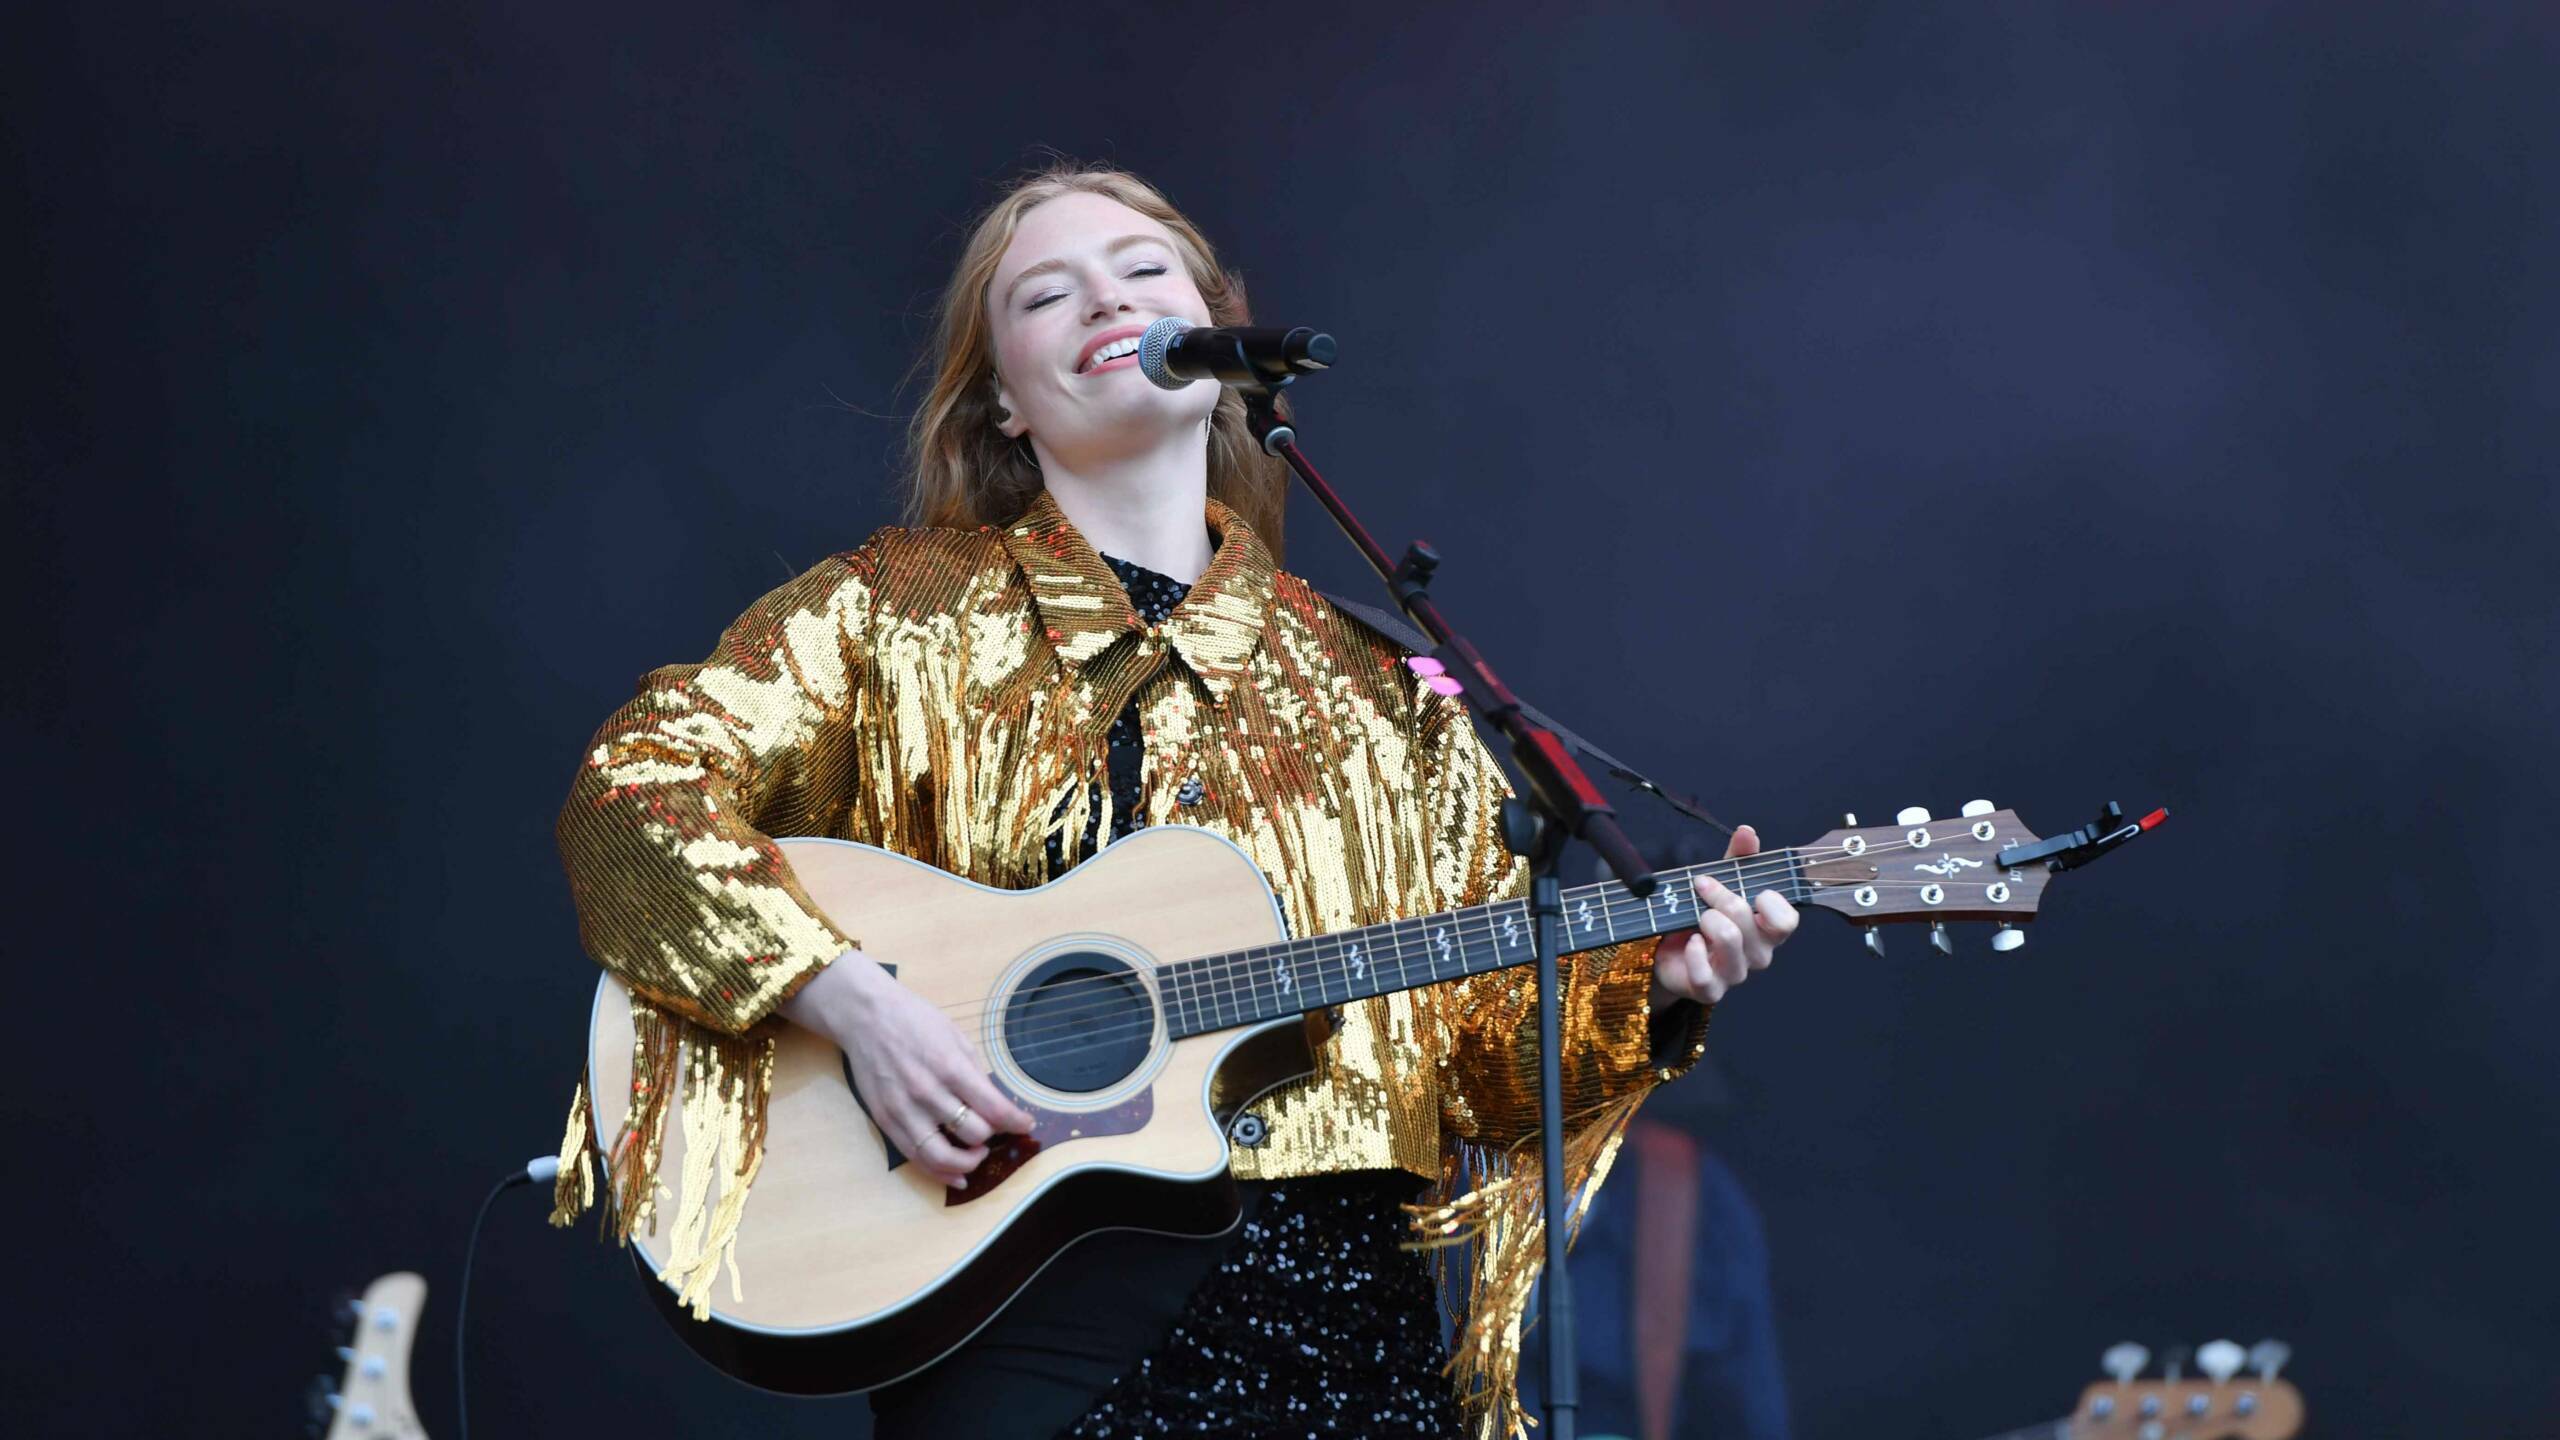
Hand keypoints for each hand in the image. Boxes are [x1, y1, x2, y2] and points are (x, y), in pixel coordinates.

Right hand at [780, 954, 1036, 1188]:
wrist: (865, 1017)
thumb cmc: (914, 1021)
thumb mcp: (954, 1036)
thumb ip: (974, 1072)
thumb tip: (994, 1103)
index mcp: (950, 1067)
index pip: (993, 1108)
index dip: (1016, 1122)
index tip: (1026, 1126)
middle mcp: (928, 1092)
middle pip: (973, 1133)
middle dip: (992, 1136)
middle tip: (995, 1131)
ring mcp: (904, 1110)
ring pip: (943, 1157)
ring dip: (968, 1163)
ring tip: (977, 1155)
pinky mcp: (886, 1122)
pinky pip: (916, 1157)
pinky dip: (940, 1173)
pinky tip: (957, 1175)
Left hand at [1648, 824, 1800, 1006]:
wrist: (1672, 951)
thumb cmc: (1705, 915)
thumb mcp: (1723, 882)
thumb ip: (1739, 859)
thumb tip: (1748, 832)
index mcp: (1768, 929)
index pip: (1787, 920)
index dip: (1769, 901)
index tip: (1750, 888)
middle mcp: (1757, 954)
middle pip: (1747, 920)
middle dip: (1719, 895)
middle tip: (1701, 886)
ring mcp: (1734, 974)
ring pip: (1728, 939)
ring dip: (1705, 918)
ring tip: (1695, 916)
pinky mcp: (1709, 990)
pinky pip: (1704, 974)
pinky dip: (1693, 952)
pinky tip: (1689, 941)